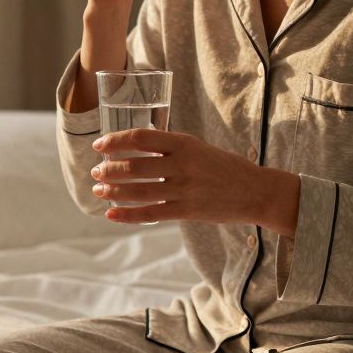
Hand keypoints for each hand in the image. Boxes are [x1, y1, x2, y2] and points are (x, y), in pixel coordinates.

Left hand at [90, 129, 300, 237]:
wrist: (256, 192)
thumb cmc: (224, 168)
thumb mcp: (198, 148)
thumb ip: (170, 147)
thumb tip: (136, 145)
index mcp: (184, 143)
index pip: (141, 138)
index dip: (116, 141)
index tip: (99, 145)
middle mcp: (183, 164)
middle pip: (135, 166)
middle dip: (109, 169)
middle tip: (96, 172)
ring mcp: (185, 189)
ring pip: (139, 191)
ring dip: (113, 191)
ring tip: (98, 190)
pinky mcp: (187, 211)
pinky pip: (151, 214)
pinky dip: (127, 215)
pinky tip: (111, 214)